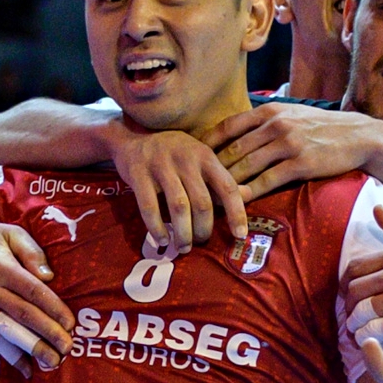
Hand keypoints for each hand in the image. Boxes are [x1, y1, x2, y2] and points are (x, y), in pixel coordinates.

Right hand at [0, 216, 74, 374]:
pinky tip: (27, 369)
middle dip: (47, 333)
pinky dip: (9, 355)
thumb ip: (31, 252)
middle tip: (68, 349)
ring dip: (30, 348)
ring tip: (52, 364)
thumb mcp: (9, 232)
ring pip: (6, 330)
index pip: (31, 290)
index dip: (52, 308)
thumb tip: (49, 277)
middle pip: (21, 314)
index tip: (70, 323)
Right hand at [108, 118, 247, 250]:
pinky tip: (162, 239)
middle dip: (204, 229)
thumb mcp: (200, 159)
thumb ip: (220, 179)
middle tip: (201, 242)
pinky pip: (149, 207)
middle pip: (203, 203)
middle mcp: (186, 159)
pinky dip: (157, 227)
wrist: (132, 136)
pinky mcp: (138, 173)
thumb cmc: (173, 153)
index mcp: (205, 156)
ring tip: (183, 247)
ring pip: (179, 207)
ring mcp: (161, 165)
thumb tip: (249, 195)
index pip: (227, 187)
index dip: (236, 213)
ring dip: (183, 232)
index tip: (240, 236)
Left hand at [203, 103, 374, 199]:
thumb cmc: (322, 128)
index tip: (191, 156)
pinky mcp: (300, 164)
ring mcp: (288, 143)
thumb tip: (238, 134)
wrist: (359, 136)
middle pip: (233, 149)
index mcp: (269, 111)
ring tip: (209, 198)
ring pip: (246, 166)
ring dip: (226, 184)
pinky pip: (267, 181)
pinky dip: (249, 192)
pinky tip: (237, 203)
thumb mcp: (292, 114)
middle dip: (211, 168)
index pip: (228, 125)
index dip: (207, 142)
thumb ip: (266, 122)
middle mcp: (275, 124)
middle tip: (194, 185)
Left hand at [345, 208, 382, 364]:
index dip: (346, 287)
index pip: (354, 269)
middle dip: (349, 308)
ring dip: (355, 326)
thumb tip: (376, 208)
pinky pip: (373, 330)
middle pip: (354, 292)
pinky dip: (368, 338)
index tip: (350, 300)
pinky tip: (372, 342)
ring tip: (358, 332)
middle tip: (353, 320)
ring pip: (361, 312)